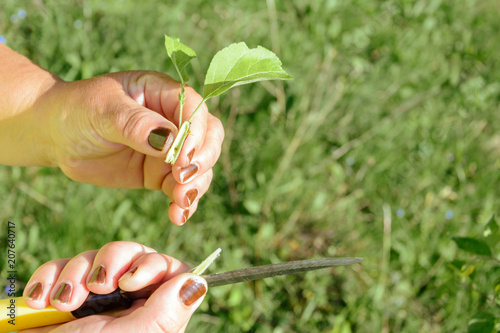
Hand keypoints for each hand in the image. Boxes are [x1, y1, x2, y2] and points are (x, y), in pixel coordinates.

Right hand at [22, 241, 207, 332]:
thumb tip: (197, 283)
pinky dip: (50, 277)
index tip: (131, 280)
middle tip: (97, 287)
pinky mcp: (62, 292)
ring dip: (76, 274)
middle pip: (134, 254)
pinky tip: (42, 300)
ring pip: (97, 255)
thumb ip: (167, 314)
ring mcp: (94, 296)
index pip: (169, 270)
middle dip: (111, 262)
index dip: (153, 265)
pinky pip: (62, 265)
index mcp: (151, 314)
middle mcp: (127, 302)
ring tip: (64, 304)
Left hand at [46, 71, 223, 224]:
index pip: (195, 108)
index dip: (196, 132)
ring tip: (179, 203)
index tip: (182, 157)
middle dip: (203, 160)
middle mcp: (172, 120)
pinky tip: (177, 215)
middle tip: (183, 180)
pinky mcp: (160, 174)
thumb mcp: (104, 111)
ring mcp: (169, 149)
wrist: (56, 137)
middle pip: (208, 137)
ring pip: (201, 166)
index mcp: (162, 93)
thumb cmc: (77, 111)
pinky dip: (185, 203)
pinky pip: (182, 188)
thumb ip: (138, 124)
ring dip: (197, 185)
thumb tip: (172, 141)